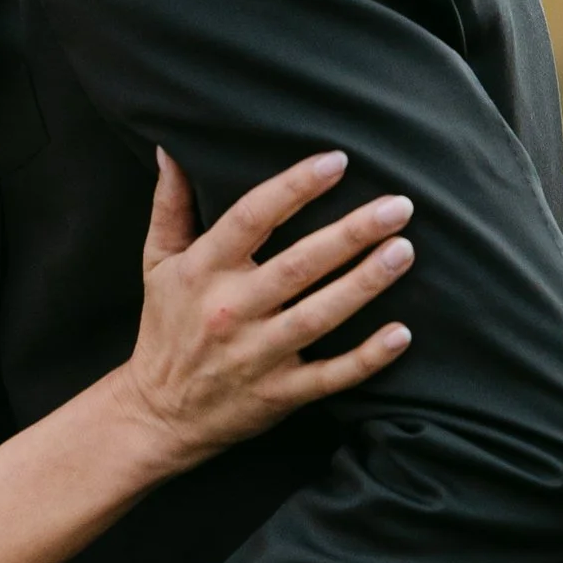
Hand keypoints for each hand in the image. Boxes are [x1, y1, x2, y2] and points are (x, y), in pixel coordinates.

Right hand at [119, 146, 411, 472]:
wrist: (157, 414)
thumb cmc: (165, 327)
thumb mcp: (157, 263)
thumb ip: (170, 204)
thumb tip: (171, 148)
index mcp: (202, 270)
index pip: (251, 218)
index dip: (294, 187)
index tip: (337, 162)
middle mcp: (230, 310)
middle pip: (299, 264)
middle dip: (352, 233)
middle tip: (399, 206)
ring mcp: (256, 355)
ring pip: (319, 315)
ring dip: (365, 283)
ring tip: (405, 251)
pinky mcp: (279, 394)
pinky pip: (330, 376)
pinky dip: (367, 358)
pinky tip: (402, 334)